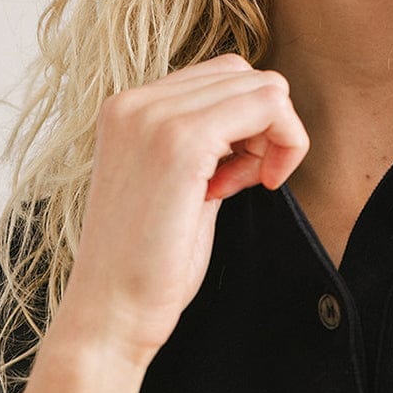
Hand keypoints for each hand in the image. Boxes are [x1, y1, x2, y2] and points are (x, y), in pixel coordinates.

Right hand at [56, 54, 308, 364]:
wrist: (109, 317)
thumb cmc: (149, 262)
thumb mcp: (177, 180)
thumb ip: (207, 138)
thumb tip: (261, 111)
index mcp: (128, 106)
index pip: (220, 75)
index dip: (245, 122)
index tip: (235, 172)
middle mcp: (135, 101)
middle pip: (245, 74)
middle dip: (265, 125)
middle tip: (249, 178)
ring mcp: (155, 116)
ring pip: (265, 86)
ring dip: (274, 136)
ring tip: (243, 184)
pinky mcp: (181, 141)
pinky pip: (269, 106)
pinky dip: (283, 144)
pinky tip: (255, 185)